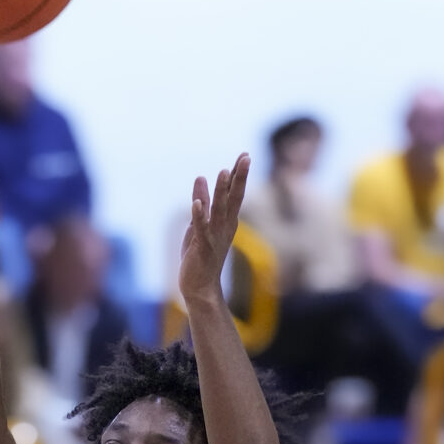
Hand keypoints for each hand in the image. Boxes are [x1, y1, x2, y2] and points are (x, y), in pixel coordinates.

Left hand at [179, 156, 248, 309]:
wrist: (199, 288)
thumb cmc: (200, 256)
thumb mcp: (199, 224)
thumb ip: (201, 202)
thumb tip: (201, 178)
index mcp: (226, 221)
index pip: (234, 193)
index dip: (238, 175)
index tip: (244, 155)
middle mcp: (225, 227)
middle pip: (234, 198)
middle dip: (239, 178)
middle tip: (246, 157)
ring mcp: (215, 237)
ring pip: (219, 211)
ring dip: (221, 191)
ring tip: (223, 171)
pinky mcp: (202, 248)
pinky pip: (201, 230)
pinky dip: (199, 216)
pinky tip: (197, 203)